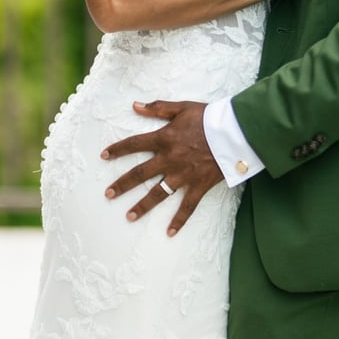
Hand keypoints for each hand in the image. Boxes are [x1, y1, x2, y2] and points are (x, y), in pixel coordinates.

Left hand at [101, 100, 222, 234]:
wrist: (234, 131)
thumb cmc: (209, 117)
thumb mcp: (182, 107)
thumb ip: (158, 108)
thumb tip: (135, 106)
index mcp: (164, 138)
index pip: (134, 144)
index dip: (118, 149)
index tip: (104, 155)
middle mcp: (169, 159)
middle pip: (140, 173)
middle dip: (122, 184)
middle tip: (108, 194)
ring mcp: (183, 175)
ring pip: (158, 193)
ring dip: (142, 206)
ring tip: (129, 216)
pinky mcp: (198, 185)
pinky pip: (187, 206)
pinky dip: (179, 220)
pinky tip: (170, 233)